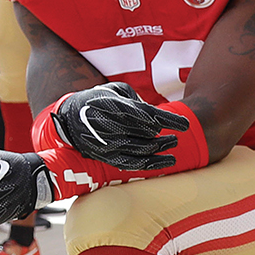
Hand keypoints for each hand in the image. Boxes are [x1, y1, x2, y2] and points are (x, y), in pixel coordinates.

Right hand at [51, 82, 188, 169]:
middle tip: (176, 136)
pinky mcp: (106, 157)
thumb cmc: (98, 101)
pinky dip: (154, 164)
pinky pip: (134, 164)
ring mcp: (108, 143)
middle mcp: (110, 126)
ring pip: (143, 149)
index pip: (148, 114)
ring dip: (162, 148)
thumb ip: (136, 98)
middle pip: (148, 133)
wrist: (69, 119)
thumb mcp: (115, 90)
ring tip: (173, 144)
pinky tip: (168, 162)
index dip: (169, 120)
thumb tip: (155, 113)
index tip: (185, 124)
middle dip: (165, 135)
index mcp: (113, 106)